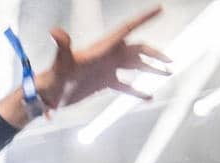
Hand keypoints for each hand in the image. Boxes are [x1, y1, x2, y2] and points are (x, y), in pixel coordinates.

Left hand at [37, 6, 170, 113]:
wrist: (48, 94)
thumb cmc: (54, 76)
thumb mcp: (61, 61)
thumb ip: (62, 46)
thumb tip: (55, 31)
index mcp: (103, 47)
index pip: (127, 28)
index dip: (144, 18)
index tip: (160, 8)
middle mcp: (108, 55)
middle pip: (137, 50)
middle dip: (155, 53)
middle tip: (171, 60)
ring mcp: (108, 69)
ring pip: (135, 65)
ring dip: (151, 69)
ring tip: (168, 73)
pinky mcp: (104, 83)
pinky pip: (126, 86)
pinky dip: (137, 90)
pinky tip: (149, 96)